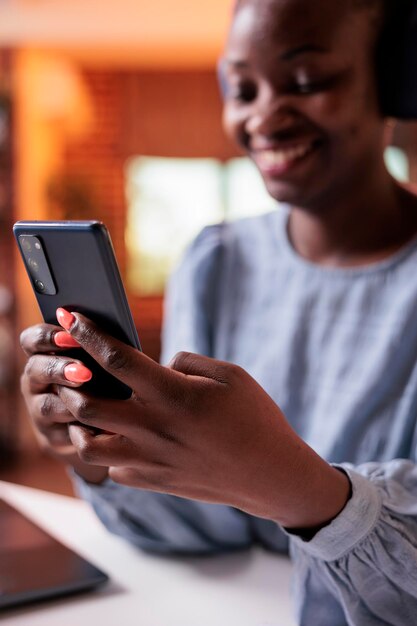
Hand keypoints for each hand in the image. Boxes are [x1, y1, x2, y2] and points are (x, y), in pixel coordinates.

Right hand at [19, 321, 107, 482]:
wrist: (107, 421)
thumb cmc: (105, 377)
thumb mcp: (99, 358)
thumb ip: (97, 345)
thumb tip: (111, 331)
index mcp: (42, 354)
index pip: (32, 340)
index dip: (46, 336)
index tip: (69, 334)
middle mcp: (36, 382)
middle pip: (35, 370)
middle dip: (60, 369)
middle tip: (85, 372)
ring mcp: (41, 412)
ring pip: (47, 406)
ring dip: (71, 402)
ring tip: (95, 401)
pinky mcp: (54, 438)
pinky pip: (64, 434)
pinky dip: (83, 429)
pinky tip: (104, 426)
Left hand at [56, 311, 349, 528]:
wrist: (271, 475)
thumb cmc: (255, 419)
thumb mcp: (230, 376)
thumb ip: (187, 362)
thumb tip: (159, 364)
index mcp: (174, 395)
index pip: (116, 359)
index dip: (89, 335)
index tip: (71, 317)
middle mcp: (154, 429)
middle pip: (87, 404)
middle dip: (68, 380)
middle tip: (69, 369)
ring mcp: (151, 460)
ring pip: (88, 445)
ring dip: (80, 423)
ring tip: (88, 408)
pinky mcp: (154, 482)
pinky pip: (113, 468)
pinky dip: (110, 451)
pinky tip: (123, 438)